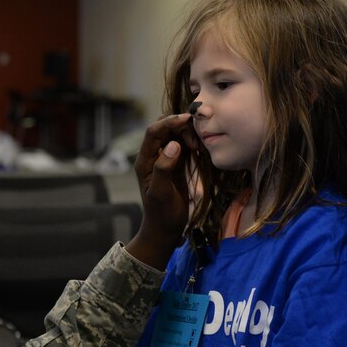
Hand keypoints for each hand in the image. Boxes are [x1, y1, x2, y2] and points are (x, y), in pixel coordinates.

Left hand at [126, 114, 195, 268]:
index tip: (187, 119)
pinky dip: (193, 142)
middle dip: (180, 125)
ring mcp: (165, 158)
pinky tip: (201, 150)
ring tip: (200, 147)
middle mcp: (152, 156)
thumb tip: (173, 145)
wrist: (165, 227)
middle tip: (197, 138)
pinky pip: (183, 144)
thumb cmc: (161, 213)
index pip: (153, 132)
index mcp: (144, 160)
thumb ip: (164, 168)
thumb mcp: (161, 193)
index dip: (168, 122)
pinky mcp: (176, 163)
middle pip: (164, 128)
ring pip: (175, 134)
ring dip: (188, 134)